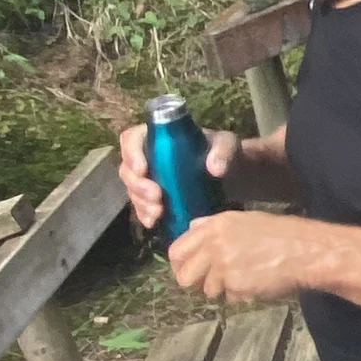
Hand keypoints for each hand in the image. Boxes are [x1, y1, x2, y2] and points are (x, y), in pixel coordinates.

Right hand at [119, 121, 239, 230]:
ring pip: (133, 190)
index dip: (131, 153)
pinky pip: (142, 207)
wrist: (233, 177)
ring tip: (158, 212)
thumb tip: (215, 168)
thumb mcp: (228, 145)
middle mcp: (150, 157)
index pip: (132, 138)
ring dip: (141, 202)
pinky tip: (153, 222)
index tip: (142, 170)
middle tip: (156, 196)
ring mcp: (151, 178)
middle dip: (137, 185)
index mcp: (160, 137)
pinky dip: (144, 215)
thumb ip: (223, 150)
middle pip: (128, 168)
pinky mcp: (156, 198)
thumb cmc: (226, 153)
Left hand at [166, 210, 325, 303]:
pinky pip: (229, 297)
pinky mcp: (236, 285)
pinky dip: (240, 295)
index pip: (177, 250)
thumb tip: (192, 227)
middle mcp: (215, 245)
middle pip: (184, 275)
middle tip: (208, 284)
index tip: (187, 271)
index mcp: (215, 226)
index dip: (179, 264)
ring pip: (207, 290)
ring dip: (221, 289)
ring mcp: (224, 266)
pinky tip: (255, 285)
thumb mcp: (245, 219)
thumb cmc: (280, 233)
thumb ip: (214, 224)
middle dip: (195, 283)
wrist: (304, 250)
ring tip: (241, 281)